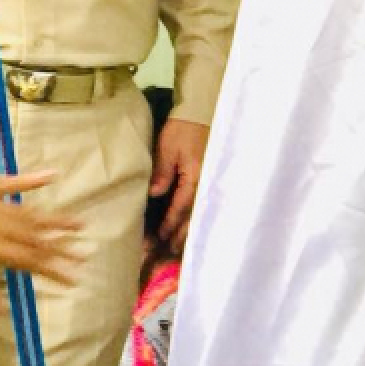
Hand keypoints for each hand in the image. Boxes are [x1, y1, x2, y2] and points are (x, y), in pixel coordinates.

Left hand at [0, 173, 80, 309]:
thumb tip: (3, 309)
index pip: (27, 261)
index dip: (53, 270)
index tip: (74, 280)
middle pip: (34, 237)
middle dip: (62, 248)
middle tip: (85, 257)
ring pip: (28, 213)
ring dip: (55, 220)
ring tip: (80, 225)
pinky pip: (10, 181)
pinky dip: (32, 179)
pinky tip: (53, 176)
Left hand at [147, 116, 207, 254]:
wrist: (201, 114)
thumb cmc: (182, 130)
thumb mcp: (168, 149)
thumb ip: (163, 172)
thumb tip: (155, 194)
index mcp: (195, 178)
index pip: (181, 207)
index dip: (170, 224)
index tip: (160, 237)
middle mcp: (205, 185)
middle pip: (194, 217)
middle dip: (181, 235)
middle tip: (169, 251)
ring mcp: (209, 184)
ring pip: (200, 215)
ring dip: (189, 232)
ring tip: (178, 246)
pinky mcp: (209, 181)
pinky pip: (201, 206)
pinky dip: (195, 220)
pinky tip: (190, 229)